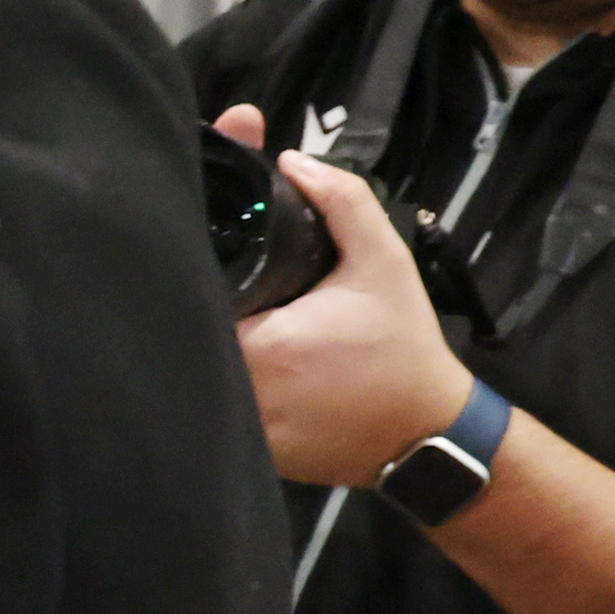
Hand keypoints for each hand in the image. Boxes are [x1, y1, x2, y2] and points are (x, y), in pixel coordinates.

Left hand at [227, 109, 472, 488]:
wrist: (428, 429)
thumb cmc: (403, 344)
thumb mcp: (384, 262)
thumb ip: (342, 203)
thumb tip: (292, 160)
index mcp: (259, 345)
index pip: (191, 297)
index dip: (186, 271)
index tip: (191, 251)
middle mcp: (241, 392)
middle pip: (189, 335)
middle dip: (195, 305)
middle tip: (213, 283)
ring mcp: (243, 429)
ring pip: (199, 376)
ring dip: (204, 348)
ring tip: (217, 319)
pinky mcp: (252, 453)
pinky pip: (219, 411)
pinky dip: (224, 386)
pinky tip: (232, 367)